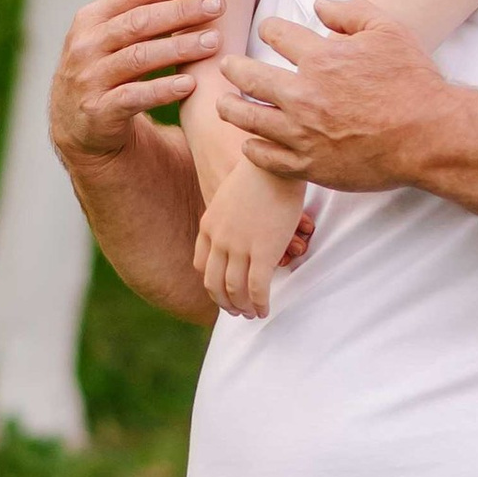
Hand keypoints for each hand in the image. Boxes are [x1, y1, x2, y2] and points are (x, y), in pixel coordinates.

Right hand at [49, 0, 220, 163]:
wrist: (78, 126)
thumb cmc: (109, 65)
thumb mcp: (120, 26)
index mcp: (92, 18)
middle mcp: (86, 44)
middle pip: (138, 21)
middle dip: (181, 11)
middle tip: (218, 6)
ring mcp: (89, 78)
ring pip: (139, 57)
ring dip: (178, 48)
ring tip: (214, 42)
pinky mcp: (98, 111)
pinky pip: (133, 97)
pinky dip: (162, 90)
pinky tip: (190, 85)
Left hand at [195, 154, 313, 318]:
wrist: (275, 162)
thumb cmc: (262, 171)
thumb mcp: (233, 193)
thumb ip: (231, 214)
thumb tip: (244, 224)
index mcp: (210, 225)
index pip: (202, 264)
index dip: (213, 282)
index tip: (225, 289)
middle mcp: (219, 240)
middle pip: (214, 283)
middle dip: (224, 302)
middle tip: (236, 311)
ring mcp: (239, 247)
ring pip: (235, 290)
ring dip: (242, 308)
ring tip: (252, 314)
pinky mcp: (263, 252)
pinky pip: (258, 288)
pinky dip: (260, 304)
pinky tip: (265, 310)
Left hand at [216, 0, 451, 192]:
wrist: (430, 135)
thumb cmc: (413, 82)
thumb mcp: (389, 31)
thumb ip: (351, 12)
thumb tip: (319, 5)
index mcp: (320, 57)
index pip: (275, 34)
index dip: (270, 29)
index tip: (269, 32)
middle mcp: (303, 94)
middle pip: (247, 75)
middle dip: (233, 67)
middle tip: (228, 66)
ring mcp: (302, 132)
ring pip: (246, 117)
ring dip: (230, 107)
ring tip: (225, 104)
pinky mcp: (308, 165)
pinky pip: (264, 158)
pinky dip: (252, 148)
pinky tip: (251, 142)